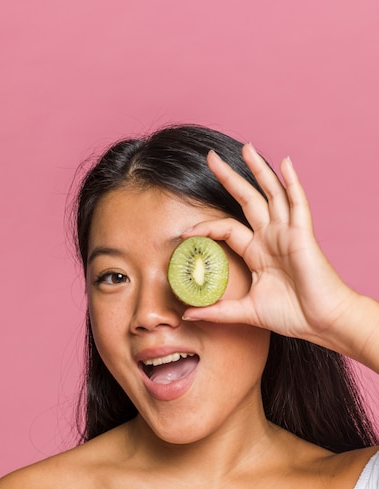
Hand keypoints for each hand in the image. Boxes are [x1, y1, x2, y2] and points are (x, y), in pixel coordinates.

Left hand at [182, 144, 360, 351]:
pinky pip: (298, 203)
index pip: (227, 228)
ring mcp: (288, 233)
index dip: (206, 227)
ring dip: (259, 170)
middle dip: (229, 178)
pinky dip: (292, 182)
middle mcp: (271, 237)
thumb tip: (189, 314)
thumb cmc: (291, 314)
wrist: (321, 322)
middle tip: (210, 157)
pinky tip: (285, 163)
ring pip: (271, 194)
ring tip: (246, 148)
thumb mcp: (246, 311)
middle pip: (247, 199)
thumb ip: (218, 311)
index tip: (186, 233)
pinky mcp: (303, 235)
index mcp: (257, 252)